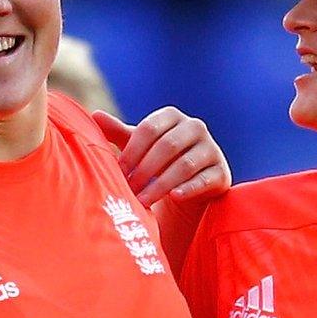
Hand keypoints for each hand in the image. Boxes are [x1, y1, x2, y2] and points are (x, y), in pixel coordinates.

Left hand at [93, 107, 231, 206]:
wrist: (190, 184)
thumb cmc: (158, 160)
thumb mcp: (138, 146)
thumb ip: (118, 133)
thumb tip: (94, 115)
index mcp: (172, 116)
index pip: (149, 129)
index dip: (132, 151)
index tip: (118, 171)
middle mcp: (195, 127)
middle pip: (167, 146)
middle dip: (144, 170)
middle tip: (128, 190)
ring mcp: (211, 149)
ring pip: (184, 165)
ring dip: (160, 185)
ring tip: (142, 202)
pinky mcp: (221, 172)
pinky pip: (204, 180)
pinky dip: (187, 189)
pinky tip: (173, 198)